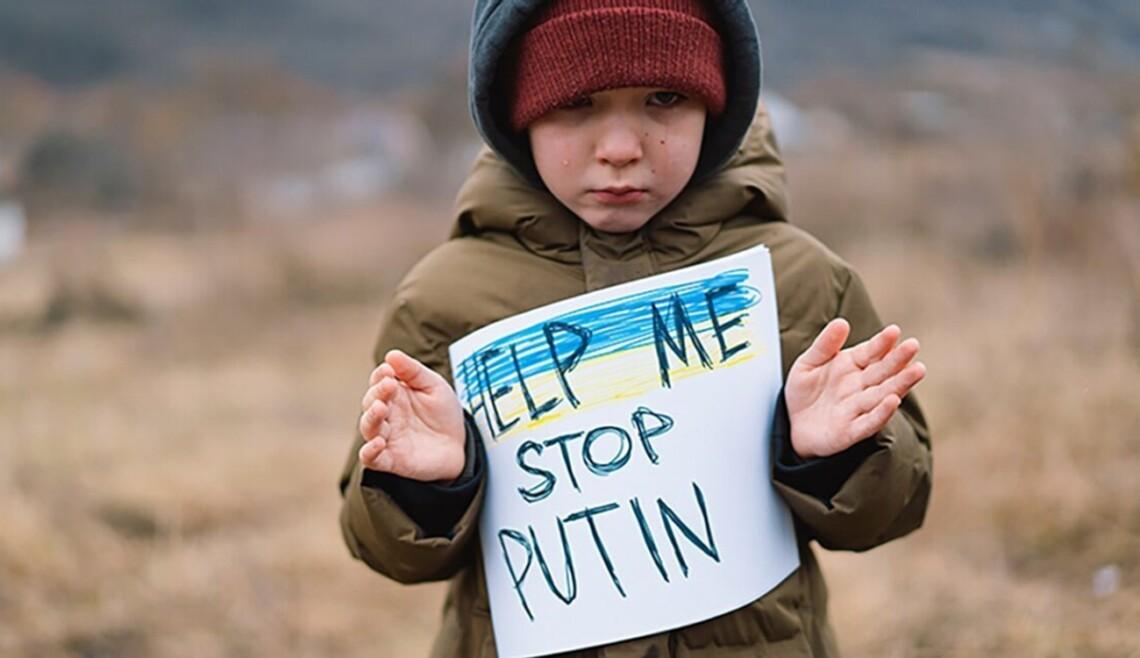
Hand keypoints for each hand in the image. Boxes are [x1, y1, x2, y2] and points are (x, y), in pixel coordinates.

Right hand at [358, 350, 465, 481]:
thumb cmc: (443, 413)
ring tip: (381, 408)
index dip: (380, 375)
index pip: (378, 382)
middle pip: (370, 402)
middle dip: (377, 393)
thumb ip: (413, 371)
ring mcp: (388, 437)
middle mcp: (387, 415)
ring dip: (371, 417)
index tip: (389, 371)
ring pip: (368, 427)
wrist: (460, 445)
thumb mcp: (434, 386)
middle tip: (389, 385)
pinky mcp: (392, 460)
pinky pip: (371, 458)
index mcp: (394, 395)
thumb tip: (391, 355)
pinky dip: (369, 451)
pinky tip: (378, 442)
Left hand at [785, 319, 925, 458]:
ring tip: (917, 370)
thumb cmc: (804, 392)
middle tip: (913, 345)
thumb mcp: (808, 363)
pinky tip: (893, 401)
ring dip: (900, 383)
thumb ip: (825, 344)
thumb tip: (841, 322)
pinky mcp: (851, 432)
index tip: (894, 330)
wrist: (791, 424)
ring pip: (883, 395)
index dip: (882, 342)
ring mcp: (858, 409)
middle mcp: (860, 387)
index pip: (871, 352)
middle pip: (883, 372)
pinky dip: (881, 413)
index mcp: (852, 366)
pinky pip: (869, 422)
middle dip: (898, 359)